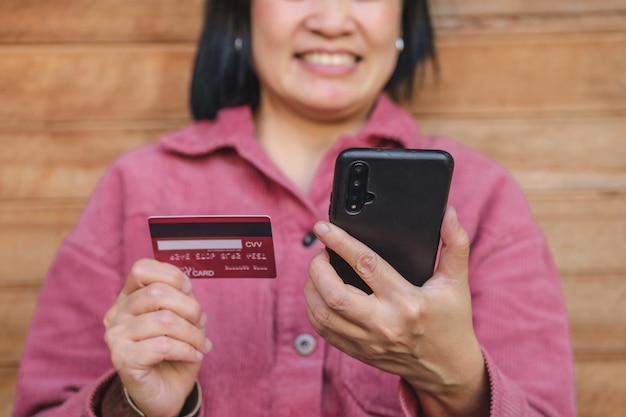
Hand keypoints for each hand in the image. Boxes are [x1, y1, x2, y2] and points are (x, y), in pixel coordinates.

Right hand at [104, 259, 210, 416]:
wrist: (166, 391)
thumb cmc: (175, 351)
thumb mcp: (183, 318)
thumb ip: (182, 298)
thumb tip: (187, 287)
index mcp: (128, 297)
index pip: (142, 269)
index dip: (171, 275)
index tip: (189, 290)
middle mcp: (116, 313)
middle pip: (157, 293)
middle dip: (190, 308)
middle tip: (201, 324)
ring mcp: (116, 336)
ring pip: (163, 320)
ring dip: (192, 333)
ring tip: (201, 344)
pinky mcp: (122, 358)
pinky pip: (162, 345)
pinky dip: (186, 350)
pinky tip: (193, 355)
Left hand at [305, 207, 488, 416]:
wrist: (448, 368)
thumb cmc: (451, 321)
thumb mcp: (456, 282)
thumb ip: (455, 244)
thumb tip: (448, 213)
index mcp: (407, 301)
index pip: (366, 265)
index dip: (340, 242)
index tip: (323, 228)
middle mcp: (384, 323)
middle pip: (334, 294)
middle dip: (317, 267)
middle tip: (321, 253)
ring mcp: (368, 341)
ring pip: (322, 314)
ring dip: (311, 287)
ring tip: (318, 271)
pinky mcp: (358, 351)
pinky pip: (323, 331)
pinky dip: (313, 309)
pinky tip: (318, 293)